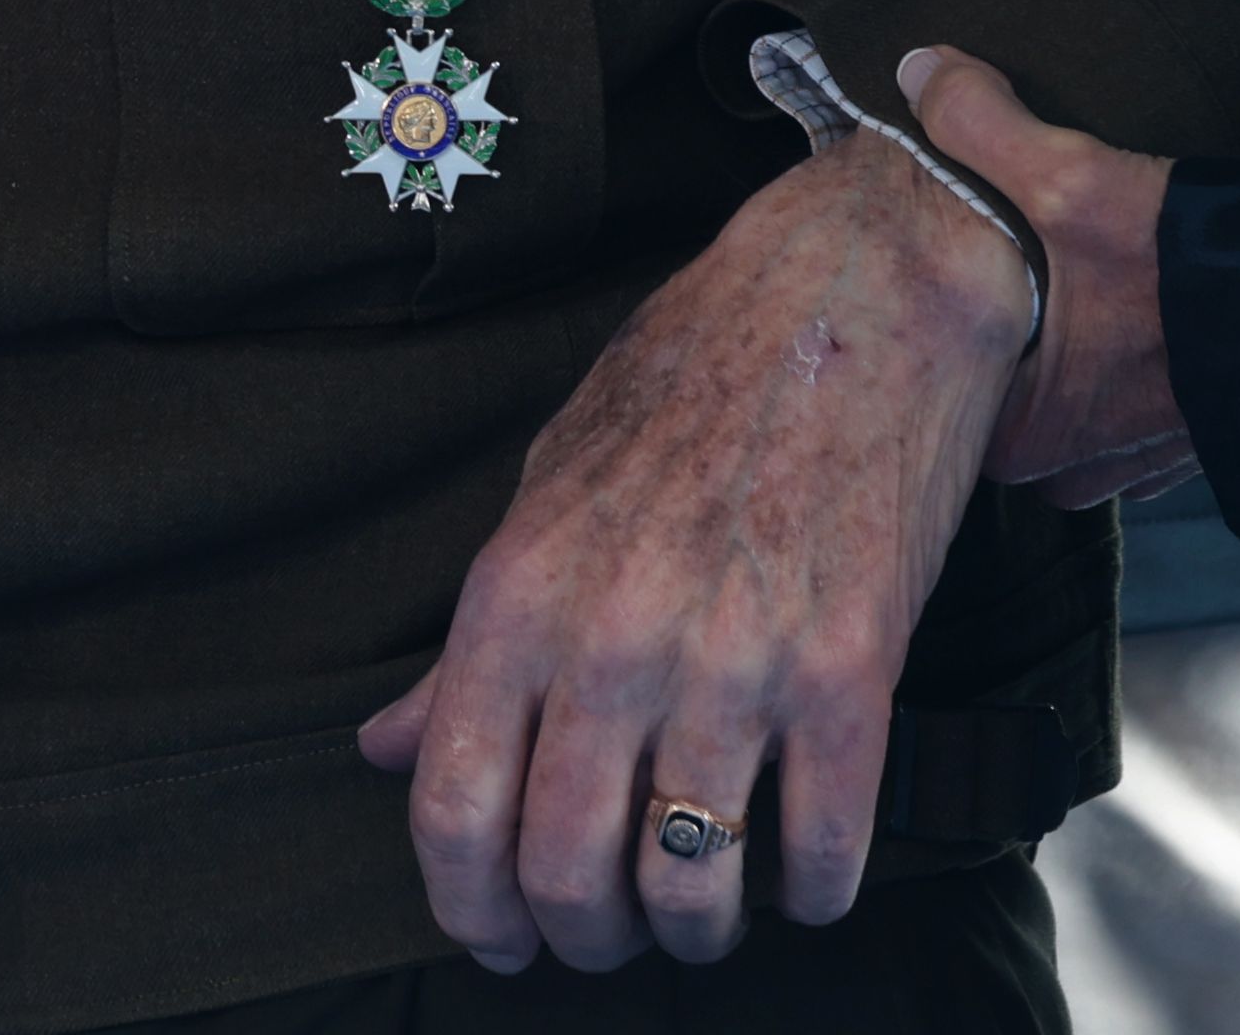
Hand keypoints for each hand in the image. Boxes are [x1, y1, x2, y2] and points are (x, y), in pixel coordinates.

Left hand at [354, 138, 1035, 972]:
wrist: (853, 300)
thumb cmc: (688, 382)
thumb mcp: (544, 487)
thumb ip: (469, 642)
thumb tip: (386, 745)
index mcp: (517, 594)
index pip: (453, 805)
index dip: (467, 905)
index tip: (493, 938)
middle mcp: (614, 641)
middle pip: (566, 873)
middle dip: (581, 939)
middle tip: (603, 939)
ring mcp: (736, 662)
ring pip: (691, 886)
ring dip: (695, 933)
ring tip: (702, 917)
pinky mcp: (852, 674)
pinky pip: (823, 850)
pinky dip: (811, 892)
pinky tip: (802, 874)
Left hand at [903, 47, 1192, 506]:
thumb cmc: (1192, 273)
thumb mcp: (1074, 181)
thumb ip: (982, 125)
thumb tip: (917, 67)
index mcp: (1028, 433)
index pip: (937, 395)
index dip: (930, 331)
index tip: (930, 274)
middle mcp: (1079, 468)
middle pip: (1001, 402)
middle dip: (997, 341)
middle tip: (993, 268)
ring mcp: (1140, 465)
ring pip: (1066, 412)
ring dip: (1064, 357)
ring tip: (1060, 282)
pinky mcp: (1195, 444)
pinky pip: (1127, 415)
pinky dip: (1122, 368)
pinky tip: (1127, 310)